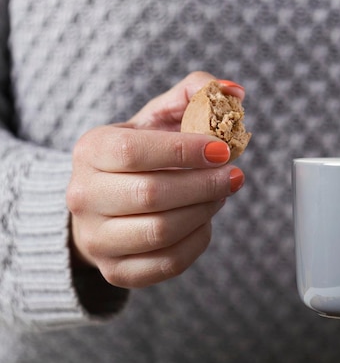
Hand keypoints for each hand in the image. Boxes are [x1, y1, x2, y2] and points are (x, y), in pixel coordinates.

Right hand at [66, 72, 245, 288]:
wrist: (106, 203)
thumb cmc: (141, 155)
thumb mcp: (158, 118)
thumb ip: (194, 94)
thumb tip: (234, 91)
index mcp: (90, 151)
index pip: (133, 152)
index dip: (184, 151)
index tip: (222, 149)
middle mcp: (83, 196)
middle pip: (150, 195)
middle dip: (204, 185)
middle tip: (234, 176)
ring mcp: (96, 239)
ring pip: (160, 232)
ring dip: (204, 212)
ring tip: (221, 195)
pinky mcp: (116, 272)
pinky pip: (167, 263)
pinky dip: (197, 242)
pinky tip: (205, 221)